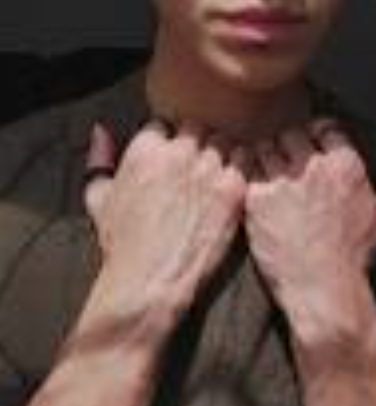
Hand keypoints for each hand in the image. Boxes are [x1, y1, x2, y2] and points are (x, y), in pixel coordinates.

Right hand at [79, 121, 245, 351]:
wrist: (149, 280)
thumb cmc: (123, 243)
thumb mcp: (99, 198)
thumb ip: (99, 160)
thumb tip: (102, 132)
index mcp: (146, 149)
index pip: (166, 125)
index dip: (170, 141)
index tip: (174, 158)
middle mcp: (178, 153)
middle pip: (198, 128)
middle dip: (197, 143)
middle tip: (197, 167)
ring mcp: (207, 170)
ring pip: (224, 141)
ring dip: (221, 153)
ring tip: (216, 176)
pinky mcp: (231, 189)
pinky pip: (245, 160)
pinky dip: (241, 167)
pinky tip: (231, 186)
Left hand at [245, 123, 375, 352]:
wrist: (320, 287)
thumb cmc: (354, 255)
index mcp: (345, 165)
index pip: (323, 127)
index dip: (315, 136)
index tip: (310, 147)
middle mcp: (312, 168)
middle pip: (291, 134)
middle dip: (290, 146)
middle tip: (288, 166)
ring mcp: (282, 182)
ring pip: (266, 149)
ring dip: (268, 159)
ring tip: (273, 179)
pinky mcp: (257, 198)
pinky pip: (248, 171)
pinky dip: (251, 176)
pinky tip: (259, 191)